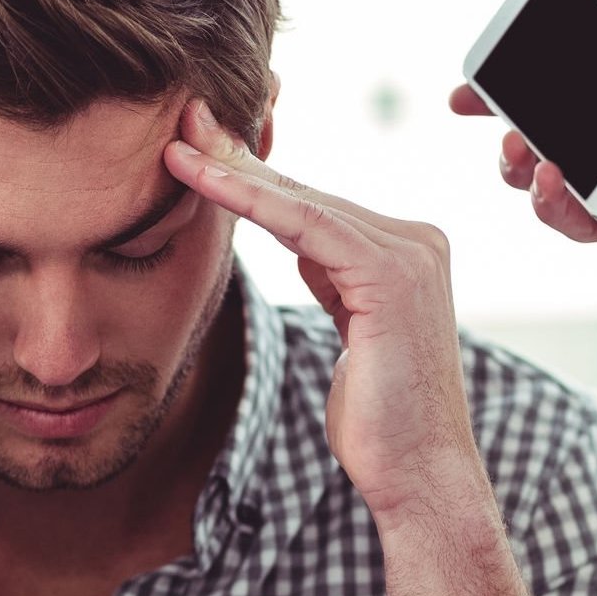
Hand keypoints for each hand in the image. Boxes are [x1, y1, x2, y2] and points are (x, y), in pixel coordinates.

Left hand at [164, 99, 472, 520]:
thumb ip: (337, 282)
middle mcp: (416, 241)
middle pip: (307, 193)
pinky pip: (306, 225)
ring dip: (234, 172)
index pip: (316, 205)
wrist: (417, 475)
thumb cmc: (378, 421)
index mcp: (407, 252)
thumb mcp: (352, 333)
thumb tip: (306, 249)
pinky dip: (252, 201)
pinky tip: (207, 181)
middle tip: (182, 121)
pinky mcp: (392, 274)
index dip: (254, 177)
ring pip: (302, 202)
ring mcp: (410, 253)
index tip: (200, 150)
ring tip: (178, 145)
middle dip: (239, 158)